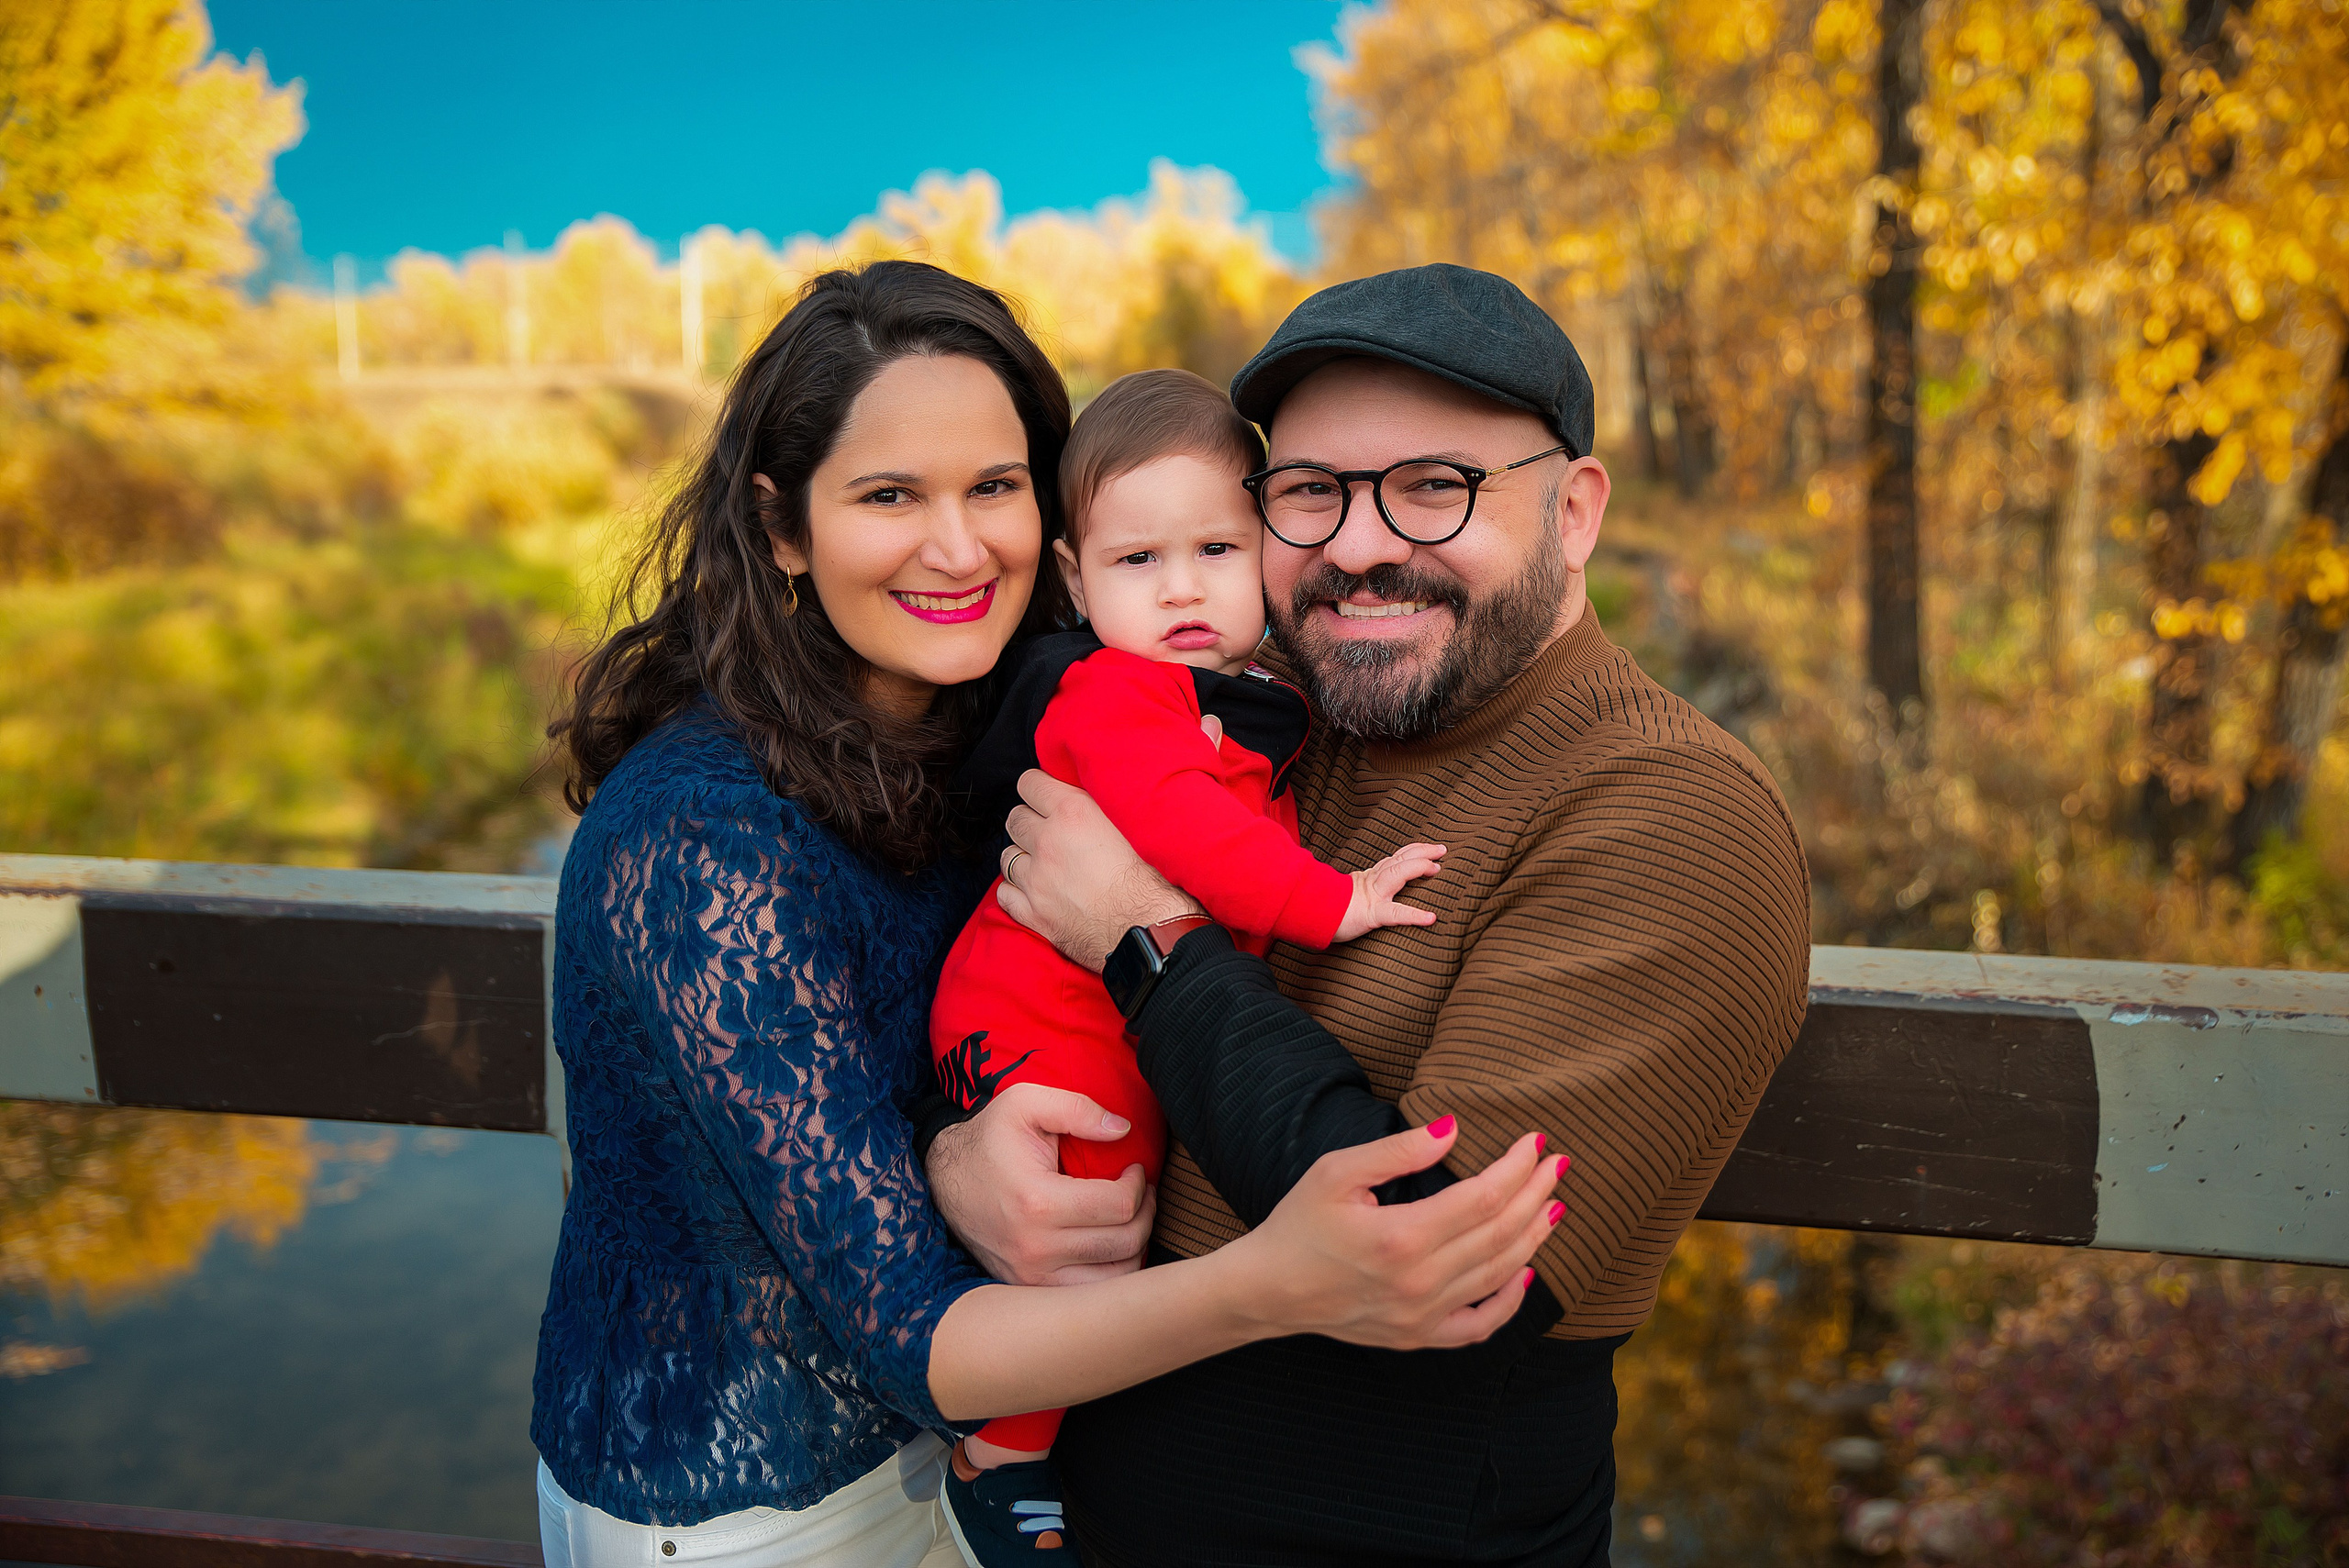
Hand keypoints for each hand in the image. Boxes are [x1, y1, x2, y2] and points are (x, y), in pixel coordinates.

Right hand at [924, 1081, 1157, 1284]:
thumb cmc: (989, 1138)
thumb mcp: (1024, 1103)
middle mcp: (1035, 1247)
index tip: (1135, 1169)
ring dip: (1135, 1246)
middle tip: (1141, 1192)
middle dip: (1146, 1213)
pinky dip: (1112, 1274)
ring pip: (1115, 1279)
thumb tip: (1123, 1129)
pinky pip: (1089, 1295)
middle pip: (1124, 1243)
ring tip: (1129, 1218)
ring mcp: (1031, 1274)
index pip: (1118, 1206)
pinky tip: (1109, 1245)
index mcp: (1037, 1201)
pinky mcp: (1029, 1287)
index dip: (1139, 1184)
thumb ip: (1077, 1108)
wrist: (941, 1179)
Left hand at [997, 770, 1196, 971]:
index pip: (1031, 783)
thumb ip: (1103, 810)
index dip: (1037, 788)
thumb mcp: (1133, 827)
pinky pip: (1005, 894)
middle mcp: (1049, 842)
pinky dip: (1015, 892)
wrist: (1148, 932)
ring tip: (1040, 864)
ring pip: (1008, 856)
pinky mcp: (1034, 914)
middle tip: (1045, 832)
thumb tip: (1091, 801)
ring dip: (1022, 857)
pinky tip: (1031, 891)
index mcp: (1074, 814)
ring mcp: (1036, 880)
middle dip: (1028, 822)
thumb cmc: (1152, 882)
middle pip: (1015, 819)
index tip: (1043, 795)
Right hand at [1233, 1118, 1564, 1349]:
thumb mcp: (1336, 1172)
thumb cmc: (1298, 1224)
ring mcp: (1422, 1317)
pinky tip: (1525, 1272)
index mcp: (1401, 1237)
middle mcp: (1420, 1282)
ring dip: (1533, 1236)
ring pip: (1499, 1274)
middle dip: (1535, 1194)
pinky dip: (1510, 1300)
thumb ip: (1397, 1150)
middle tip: (1557, 1164)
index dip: (1516, 1167)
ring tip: (1553, 1205)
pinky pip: (1480, 1325)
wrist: (1269, 1289)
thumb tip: (1452, 1128)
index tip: (1535, 1140)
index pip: (1483, 1197)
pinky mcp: (1419, 1338)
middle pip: (1500, 1234)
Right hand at [1334, 843, 1446, 942]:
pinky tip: (1430, 918)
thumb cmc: (1330, 908)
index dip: (1414, 850)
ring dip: (1418, 868)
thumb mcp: (1351, 892)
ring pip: (1396, 875)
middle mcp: (1373, 882)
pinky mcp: (1371, 914)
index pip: (1396, 858)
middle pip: (1400, 860)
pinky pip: (1395, 913)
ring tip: (1437, 869)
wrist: (1311, 915)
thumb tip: (1379, 890)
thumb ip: (1367, 887)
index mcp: (1371, 877)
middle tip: (1442, 850)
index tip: (1431, 848)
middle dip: (1422, 853)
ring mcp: (1373, 896)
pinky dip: (1414, 915)